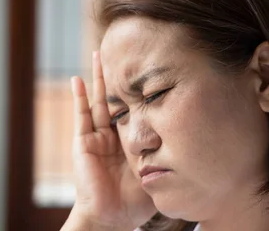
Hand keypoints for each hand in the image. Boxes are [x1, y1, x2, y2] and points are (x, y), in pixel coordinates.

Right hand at [62, 51, 156, 230]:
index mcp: (127, 143)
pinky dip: (78, 98)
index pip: (133, 111)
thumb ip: (166, 156)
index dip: (139, 93)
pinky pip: (80, 116)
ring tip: (98, 55)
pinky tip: (76, 80)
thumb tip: (192, 144)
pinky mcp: (83, 143)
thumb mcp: (156, 172)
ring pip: (98, 102)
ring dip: (97, 79)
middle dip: (118, 78)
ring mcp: (96, 138)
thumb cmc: (134, 202)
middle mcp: (111, 137)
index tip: (148, 71)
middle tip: (121, 54)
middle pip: (115, 100)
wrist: (113, 217)